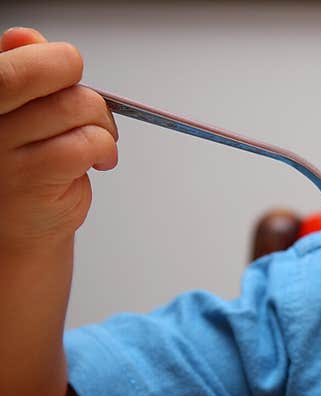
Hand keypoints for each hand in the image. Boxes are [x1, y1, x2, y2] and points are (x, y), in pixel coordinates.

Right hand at [0, 27, 117, 246]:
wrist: (19, 228)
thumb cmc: (25, 168)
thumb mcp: (21, 113)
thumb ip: (25, 73)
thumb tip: (27, 37)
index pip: (24, 56)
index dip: (57, 64)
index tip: (65, 82)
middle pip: (55, 73)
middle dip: (85, 91)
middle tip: (91, 114)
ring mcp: (4, 145)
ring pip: (80, 106)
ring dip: (102, 127)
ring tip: (93, 147)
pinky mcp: (34, 175)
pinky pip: (90, 142)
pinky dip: (105, 150)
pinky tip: (97, 163)